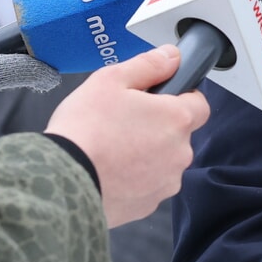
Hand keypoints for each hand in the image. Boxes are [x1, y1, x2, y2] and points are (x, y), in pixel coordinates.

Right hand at [46, 46, 209, 226]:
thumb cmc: (85, 129)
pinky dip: (134, 177)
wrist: (61, 181)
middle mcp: (179, 153)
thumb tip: (172, 56)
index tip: (159, 97)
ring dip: (147, 153)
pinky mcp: (148, 204)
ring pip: (164, 161)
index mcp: (176, 119)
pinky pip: (148, 184)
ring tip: (112, 147)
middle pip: (178, 134)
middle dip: (157, 126)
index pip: (200, 104)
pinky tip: (109, 169)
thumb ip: (148, 65)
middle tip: (124, 120)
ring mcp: (166, 182)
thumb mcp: (111, 80)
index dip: (181, 96)